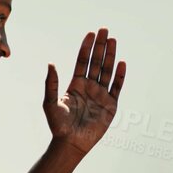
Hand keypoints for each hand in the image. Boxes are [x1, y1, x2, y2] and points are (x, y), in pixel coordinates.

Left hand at [44, 28, 125, 151]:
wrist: (70, 143)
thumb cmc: (58, 125)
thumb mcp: (50, 103)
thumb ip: (51, 84)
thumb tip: (51, 63)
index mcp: (75, 85)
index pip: (83, 61)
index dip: (86, 48)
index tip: (90, 34)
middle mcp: (89, 87)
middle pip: (96, 62)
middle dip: (100, 46)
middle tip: (104, 30)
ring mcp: (101, 94)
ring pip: (107, 71)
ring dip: (110, 56)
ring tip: (113, 40)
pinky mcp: (110, 104)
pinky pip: (117, 87)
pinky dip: (120, 76)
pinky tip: (122, 63)